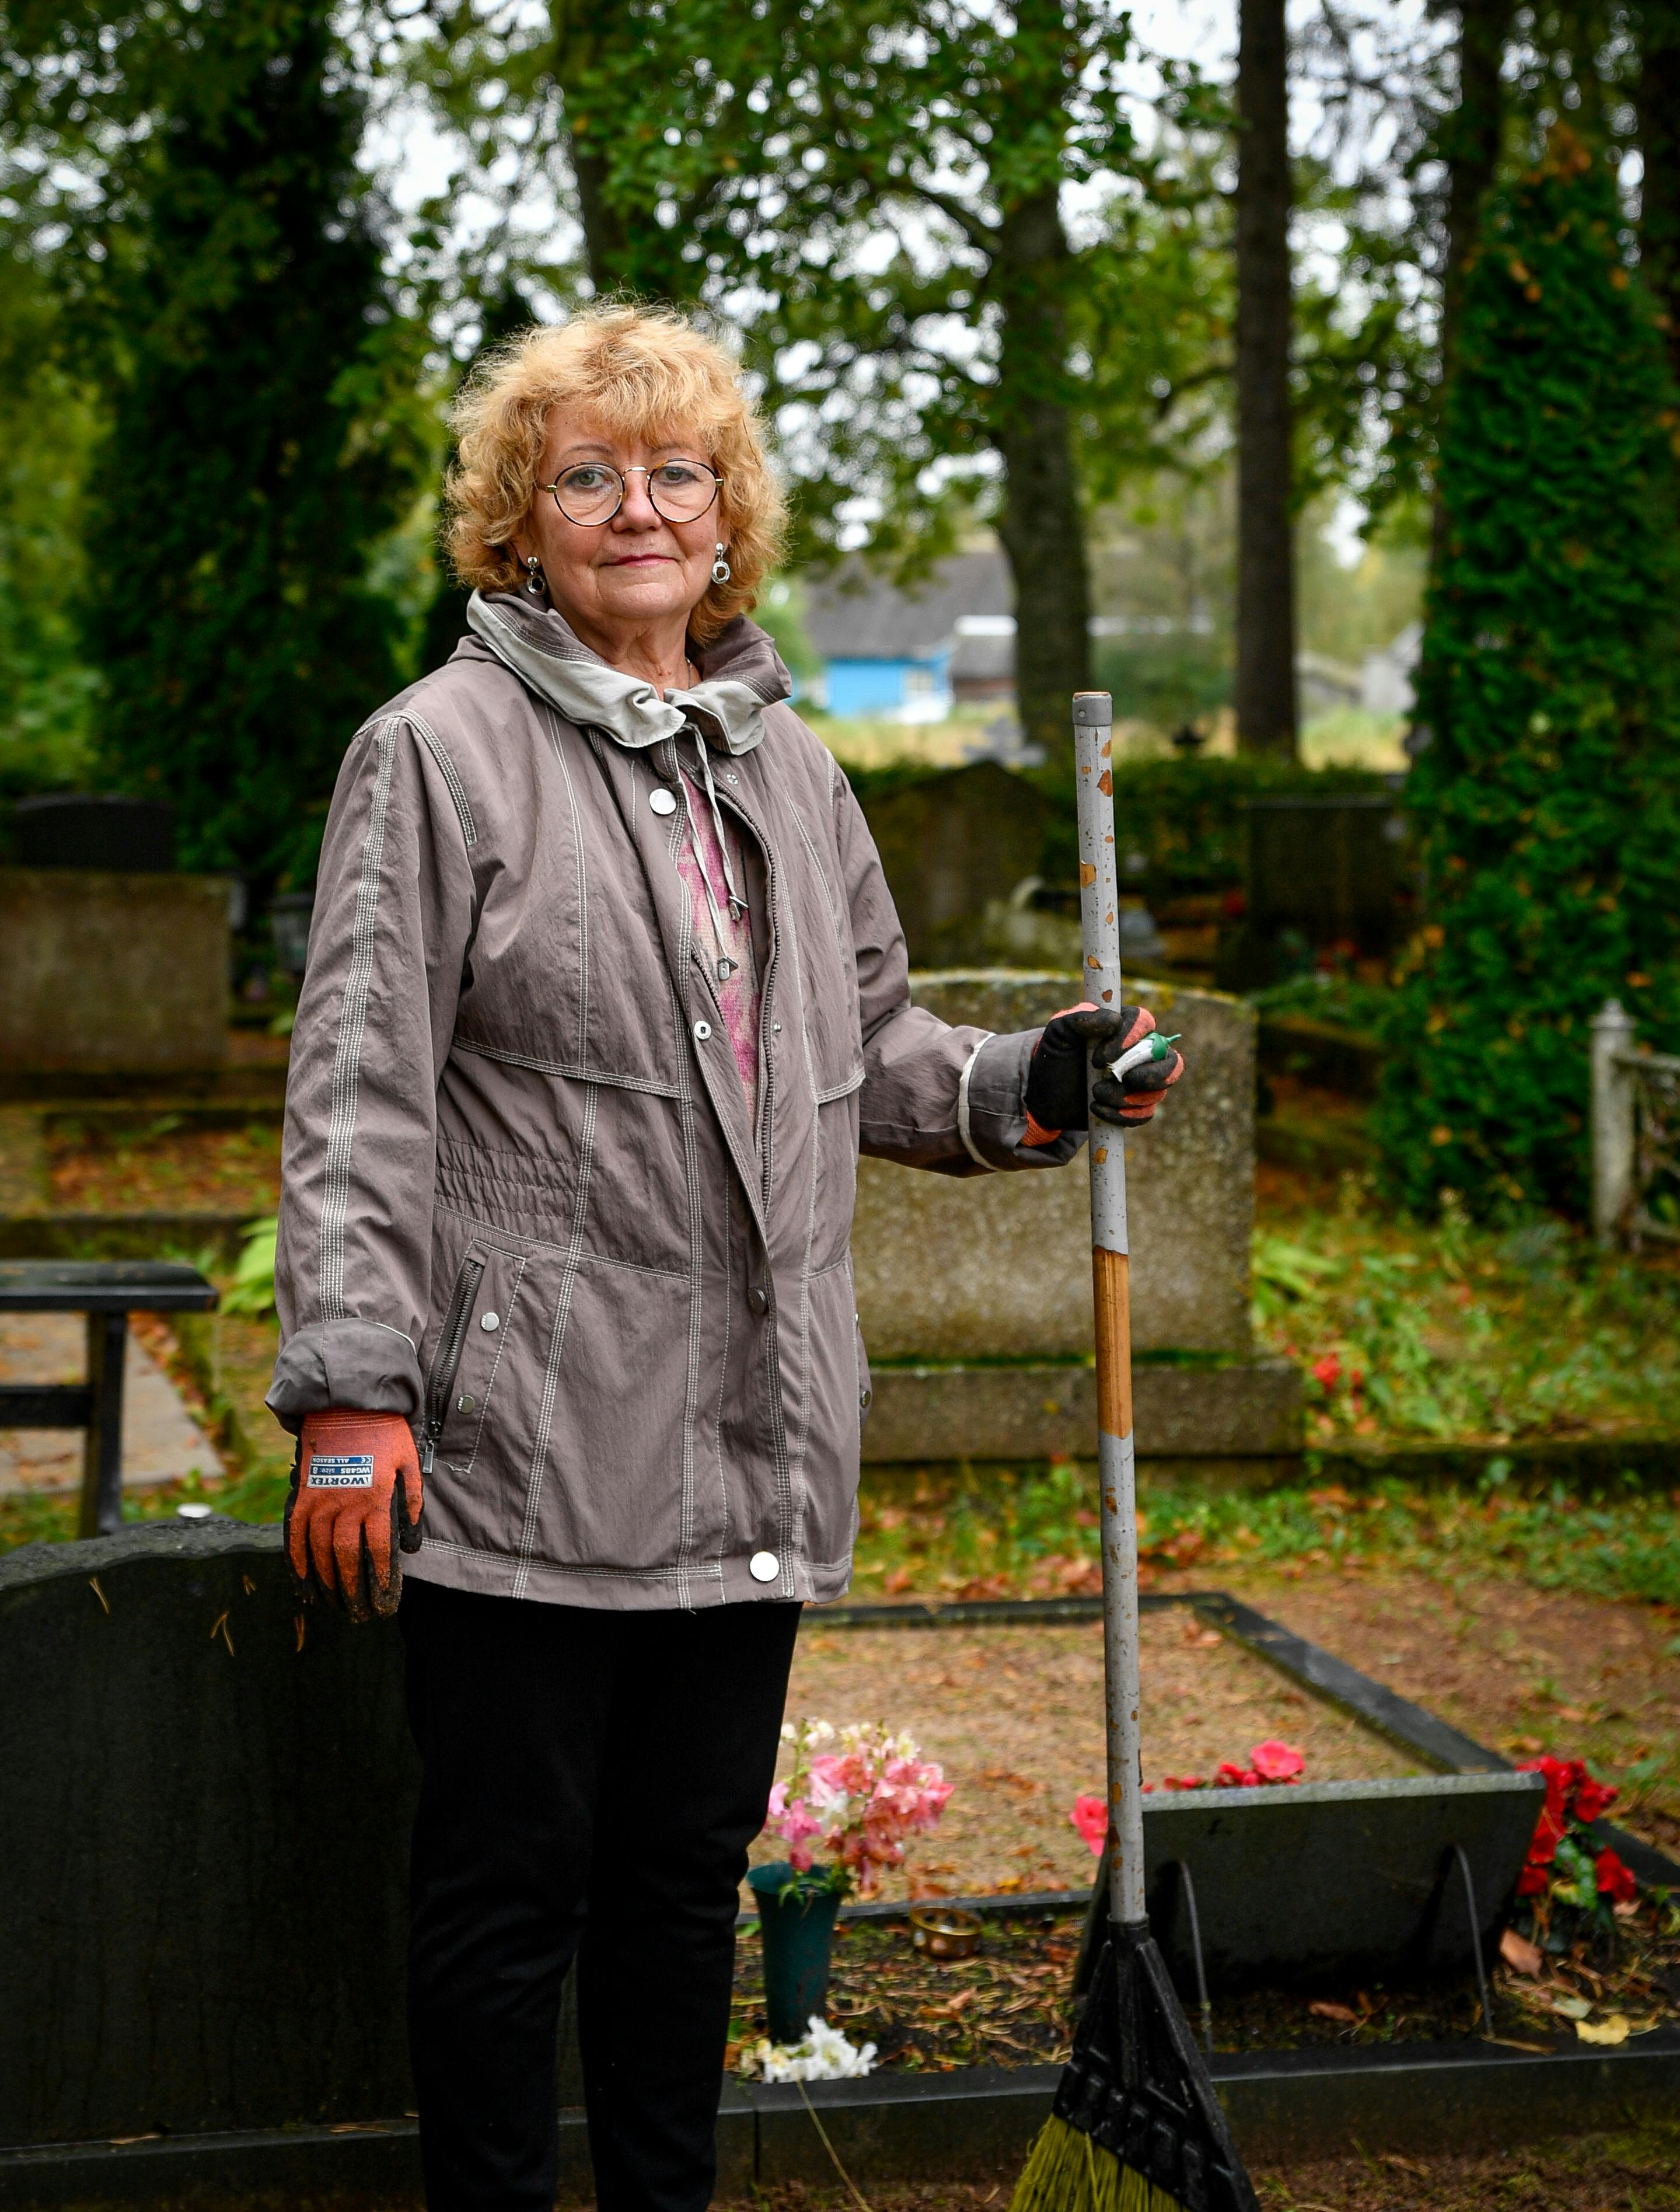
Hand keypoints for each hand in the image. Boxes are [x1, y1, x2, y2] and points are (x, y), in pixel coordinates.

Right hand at [285, 1409, 423, 1621]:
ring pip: (320, 1551)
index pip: (379, 1550)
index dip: (381, 1579)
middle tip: (360, 1612)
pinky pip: (295, 1534)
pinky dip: (297, 1560)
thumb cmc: (385, 1433)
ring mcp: (320, 1500)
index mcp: (377, 1498)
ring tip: (335, 1604)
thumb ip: (411, 1501)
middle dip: (353, 1589)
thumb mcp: (409, 1462)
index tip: (385, 1600)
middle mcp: (346, 1504)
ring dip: (327, 1582)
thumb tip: (411, 1543)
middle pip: (347, 1557)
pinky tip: (303, 1582)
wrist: (347, 1403)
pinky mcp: (302, 1494)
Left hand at [1023, 1002, 1183, 1137]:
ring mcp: (1142, 1081)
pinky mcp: (1136, 1106)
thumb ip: (1080, 1018)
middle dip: (1149, 1075)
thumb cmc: (1056, 1056)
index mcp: (1125, 1026)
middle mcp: (1142, 1052)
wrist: (1046, 1092)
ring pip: (1159, 1091)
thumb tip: (1112, 1020)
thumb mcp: (1059, 1032)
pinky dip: (1122, 1115)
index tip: (1100, 1057)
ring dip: (1127, 1097)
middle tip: (1119, 1079)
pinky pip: (1145, 1113)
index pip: (1145, 1022)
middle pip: (1171, 1061)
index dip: (1130, 1038)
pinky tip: (1097, 1109)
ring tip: (1096, 1094)